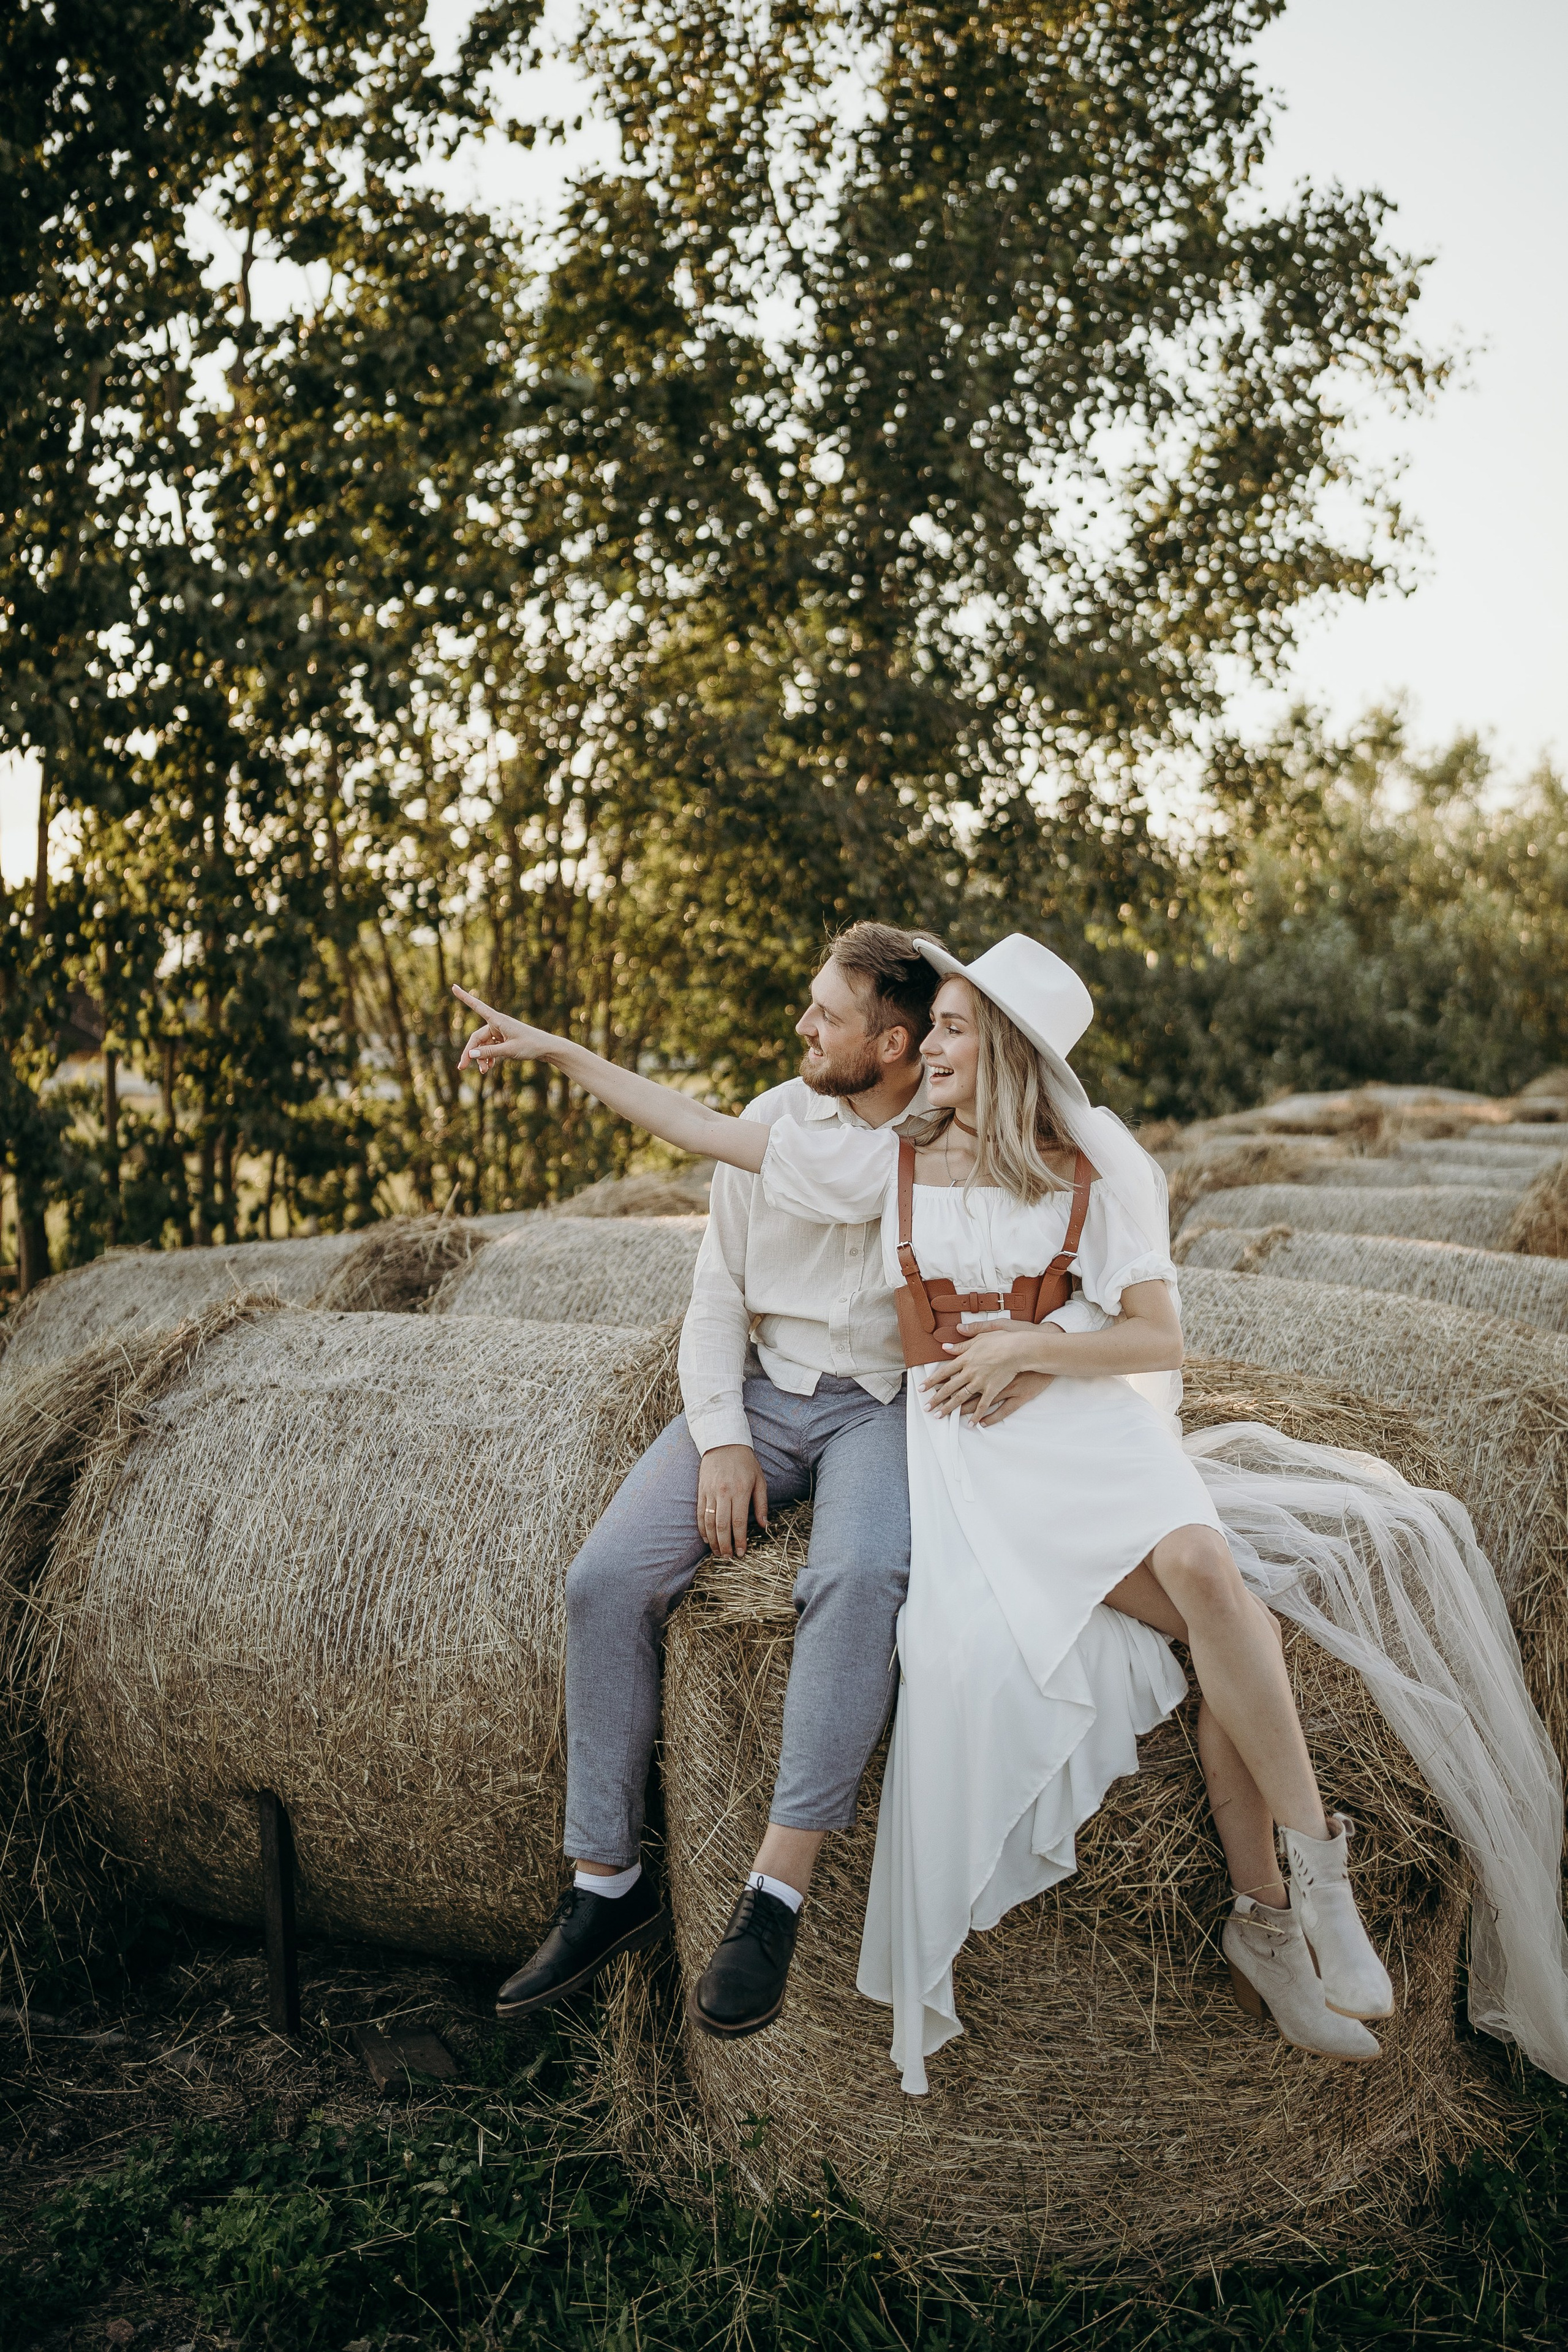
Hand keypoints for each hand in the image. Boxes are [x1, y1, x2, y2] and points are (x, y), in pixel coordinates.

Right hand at [452, 985, 564, 1072]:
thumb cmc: (531, 1045)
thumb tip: (470, 1054)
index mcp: (498, 1020)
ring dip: (481, 1058)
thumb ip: (489, 1052)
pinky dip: (488, 1057)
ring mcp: (500, 1032)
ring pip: (483, 1045)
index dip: (464, 997)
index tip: (453, 987)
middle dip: (470, 1053)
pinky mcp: (504, 1039)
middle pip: (477, 1038)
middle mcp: (497, 1024)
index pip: (477, 1006)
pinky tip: (489, 1066)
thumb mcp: (509, 1050)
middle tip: (461, 1067)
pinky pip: (490, 1048)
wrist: (547, 1048)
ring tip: (483, 1071)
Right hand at [697, 1444, 768, 1557]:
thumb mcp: (760, 1481)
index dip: (739, 1540)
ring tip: (717, 1552)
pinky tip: (706, 1539)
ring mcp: (710, 1492)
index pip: (738, 1522)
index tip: (741, 1553)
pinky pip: (699, 1513)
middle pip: (721, 1525)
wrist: (724, 1442)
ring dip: (712, 1540)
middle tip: (728, 1557)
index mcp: (740, 1491)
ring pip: (708, 1522)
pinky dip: (701, 1528)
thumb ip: (761, 1504)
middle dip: (724, 1545)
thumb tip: (765, 1526)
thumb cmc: (746, 1463)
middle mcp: (723, 1493)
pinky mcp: (701, 1490)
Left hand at [921, 1324, 1055, 1422]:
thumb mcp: (984, 1334)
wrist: (1022, 1347)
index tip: (921, 1389)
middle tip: (926, 1408)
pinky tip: (970, 1423)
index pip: (944, 1371)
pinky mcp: (995, 1389)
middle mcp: (971, 1371)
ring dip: (950, 1408)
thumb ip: (965, 1339)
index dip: (932, 1381)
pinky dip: (977, 1415)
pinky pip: (984, 1405)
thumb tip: (948, 1343)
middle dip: (936, 1398)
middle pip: (950, 1387)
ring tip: (940, 1416)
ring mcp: (983, 1382)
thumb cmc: (1005, 1338)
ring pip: (963, 1398)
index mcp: (967, 1358)